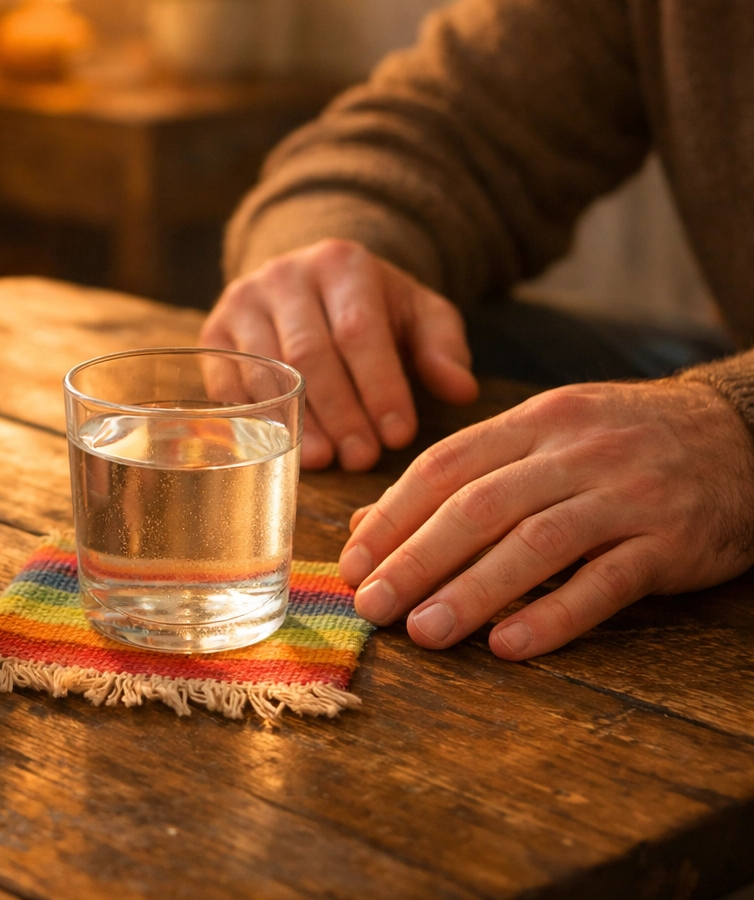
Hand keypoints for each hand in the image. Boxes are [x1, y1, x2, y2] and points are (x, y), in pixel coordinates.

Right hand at [200, 239, 478, 469]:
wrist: (308, 280)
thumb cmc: (371, 307)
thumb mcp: (417, 313)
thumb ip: (442, 347)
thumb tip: (461, 390)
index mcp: (340, 263)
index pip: (358, 330)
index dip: (378, 386)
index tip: (399, 435)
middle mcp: (284, 275)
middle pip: (309, 353)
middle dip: (339, 412)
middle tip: (362, 458)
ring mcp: (242, 302)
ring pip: (266, 370)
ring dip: (296, 422)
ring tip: (325, 460)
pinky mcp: (213, 333)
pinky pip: (227, 382)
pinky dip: (253, 420)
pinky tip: (279, 449)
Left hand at [340, 380, 753, 659]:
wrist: (744, 433)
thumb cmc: (621, 444)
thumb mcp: (544, 440)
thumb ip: (462, 478)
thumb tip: (367, 525)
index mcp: (534, 422)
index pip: (445, 466)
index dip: (393, 516)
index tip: (352, 562)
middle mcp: (575, 452)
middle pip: (479, 506)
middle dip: (416, 559)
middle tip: (372, 605)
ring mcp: (626, 495)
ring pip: (536, 543)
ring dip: (473, 591)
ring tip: (425, 633)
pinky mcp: (670, 542)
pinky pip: (606, 582)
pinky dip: (554, 615)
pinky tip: (510, 645)